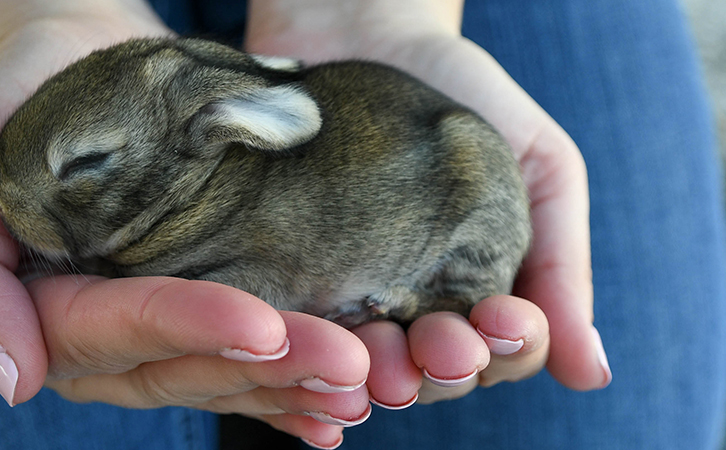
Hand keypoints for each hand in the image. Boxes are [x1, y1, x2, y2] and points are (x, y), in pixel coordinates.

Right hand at [0, 2, 370, 445]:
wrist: (75, 61)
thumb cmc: (14, 97)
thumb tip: (11, 380)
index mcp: (38, 308)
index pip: (113, 330)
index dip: (187, 328)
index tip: (262, 325)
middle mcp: (99, 338)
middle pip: (181, 366)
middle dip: (265, 368)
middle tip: (350, 362)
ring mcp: (150, 330)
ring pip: (220, 375)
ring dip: (293, 386)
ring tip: (365, 383)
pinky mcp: (195, 307)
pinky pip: (238, 359)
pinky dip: (288, 387)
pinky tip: (341, 410)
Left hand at [245, 0, 609, 417]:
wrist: (365, 31)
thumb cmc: (464, 92)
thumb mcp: (538, 161)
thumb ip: (561, 258)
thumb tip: (592, 375)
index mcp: (481, 289)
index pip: (503, 353)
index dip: (509, 348)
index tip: (502, 319)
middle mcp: (416, 306)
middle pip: (435, 375)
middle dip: (443, 368)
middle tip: (438, 345)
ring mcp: (350, 295)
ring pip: (369, 368)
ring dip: (379, 373)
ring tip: (377, 357)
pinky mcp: (291, 277)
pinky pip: (303, 332)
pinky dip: (315, 350)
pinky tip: (316, 346)